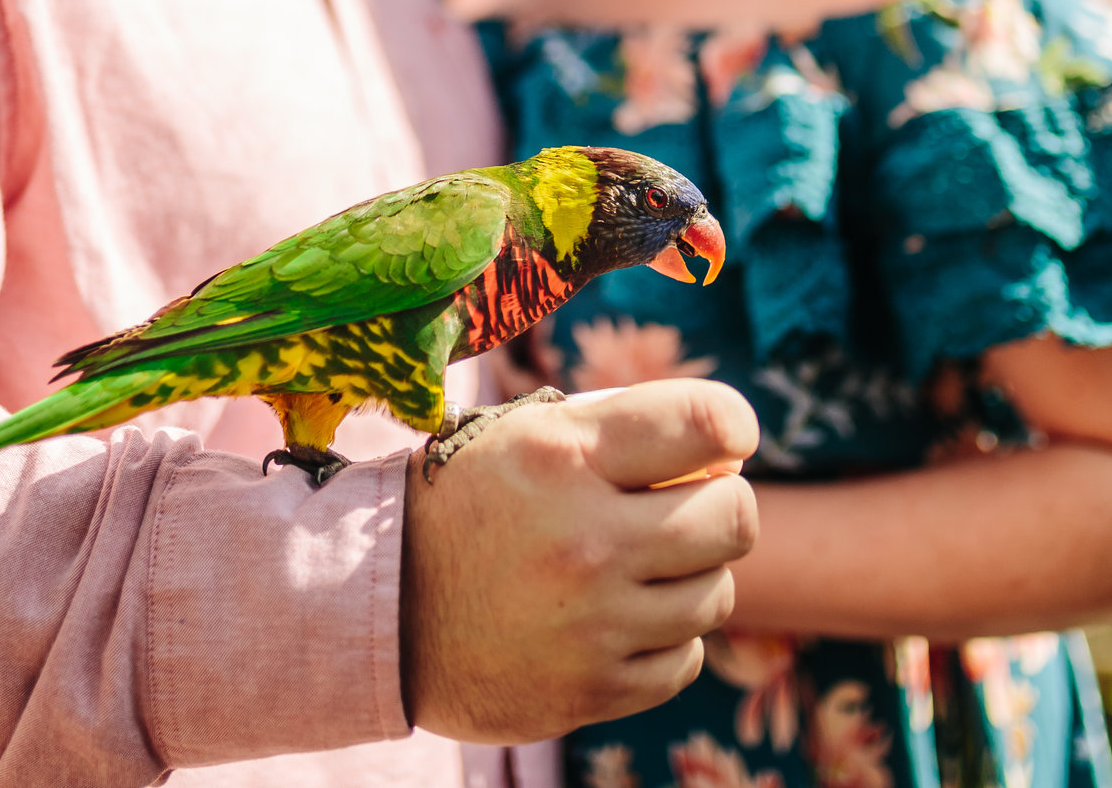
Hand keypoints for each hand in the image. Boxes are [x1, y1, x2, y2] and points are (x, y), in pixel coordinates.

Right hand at [400, 378, 758, 743]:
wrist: (378, 613)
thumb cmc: (466, 504)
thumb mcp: (523, 437)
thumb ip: (620, 429)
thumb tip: (729, 450)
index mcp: (564, 456)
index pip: (709, 421)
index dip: (732, 426)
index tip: (724, 441)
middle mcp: (586, 539)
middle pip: (734, 516)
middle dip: (721, 505)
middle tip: (683, 507)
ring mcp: (593, 623)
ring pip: (716, 593)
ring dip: (689, 577)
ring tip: (635, 568)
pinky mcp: (592, 690)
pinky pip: (685, 659)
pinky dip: (664, 640)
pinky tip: (615, 620)